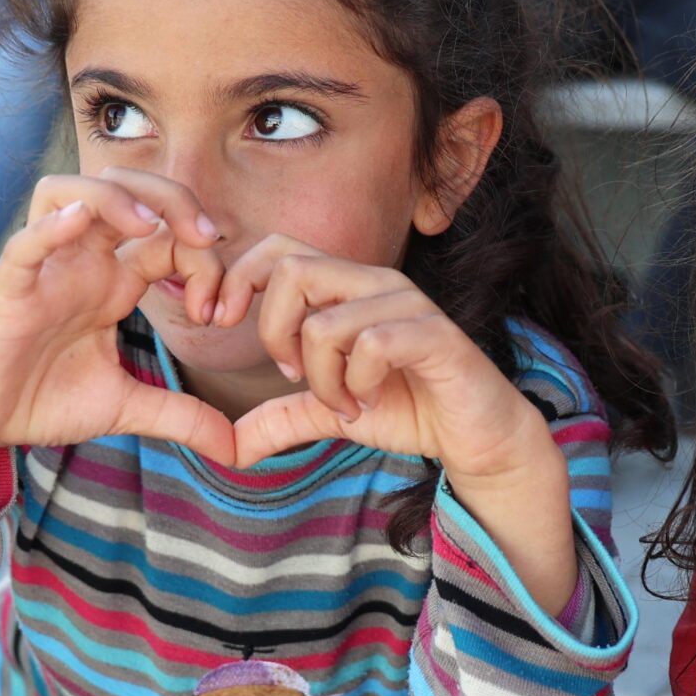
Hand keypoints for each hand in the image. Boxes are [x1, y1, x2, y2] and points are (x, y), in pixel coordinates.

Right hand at [0, 171, 236, 473]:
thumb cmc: (40, 400)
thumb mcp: (126, 408)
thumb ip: (181, 418)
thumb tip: (236, 449)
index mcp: (113, 282)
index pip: (169, 236)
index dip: (204, 257)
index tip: (216, 312)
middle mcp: (81, 264)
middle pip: (129, 190)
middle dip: (175, 200)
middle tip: (206, 236)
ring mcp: (44, 271)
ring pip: (73, 191)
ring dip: (115, 196)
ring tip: (147, 224)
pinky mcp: (8, 292)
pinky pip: (26, 242)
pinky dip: (53, 226)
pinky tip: (81, 224)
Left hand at [221, 239, 578, 612]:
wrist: (475, 435)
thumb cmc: (409, 409)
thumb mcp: (331, 414)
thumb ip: (282, 419)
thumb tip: (228, 446)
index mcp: (346, 288)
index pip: (277, 249)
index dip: (237, 280)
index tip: (221, 326)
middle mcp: (374, 283)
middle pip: (292, 271)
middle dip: (273, 332)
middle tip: (292, 375)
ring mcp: (406, 304)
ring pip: (326, 322)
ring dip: (321, 379)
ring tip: (344, 404)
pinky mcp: (434, 335)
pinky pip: (371, 344)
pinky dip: (357, 384)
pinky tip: (369, 404)